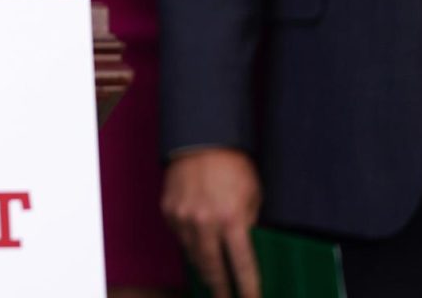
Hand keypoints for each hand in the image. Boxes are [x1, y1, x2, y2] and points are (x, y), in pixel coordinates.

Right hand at [161, 148, 261, 297]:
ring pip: (192, 254)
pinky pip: (179, 236)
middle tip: (224, 297)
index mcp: (232, 218)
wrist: (200, 138)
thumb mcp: (253, 194)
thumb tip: (246, 245)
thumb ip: (249, 222)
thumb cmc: (232, 165)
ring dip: (203, 267)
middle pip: (212, 266)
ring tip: (211, 277)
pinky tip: (197, 247)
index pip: (241, 264)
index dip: (248, 286)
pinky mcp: (168, 209)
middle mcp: (205, 222)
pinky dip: (189, 244)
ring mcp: (183, 216)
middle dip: (220, 286)